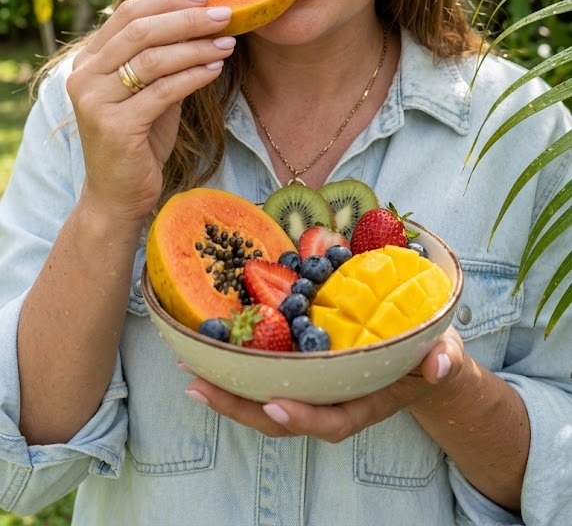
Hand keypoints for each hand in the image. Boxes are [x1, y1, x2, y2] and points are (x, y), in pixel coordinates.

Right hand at [66, 0, 234, 224]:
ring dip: (196, 46)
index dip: (169, 1)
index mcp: (89, 60)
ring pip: (152, 58)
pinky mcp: (114, 126)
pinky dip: (193, 76)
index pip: (128, 13)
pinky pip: (162, 91)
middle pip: (140, 30)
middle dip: (187, 19)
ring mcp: (94, 101)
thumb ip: (164, 60)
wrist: (118, 197)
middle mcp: (84, 76)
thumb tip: (205, 22)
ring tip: (227, 42)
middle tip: (225, 15)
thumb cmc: (139, 142)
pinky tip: (216, 69)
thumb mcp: (149, 92)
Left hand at [181, 326, 464, 441]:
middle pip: (283, 419)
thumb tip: (440, 364)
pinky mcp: (304, 373)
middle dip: (241, 408)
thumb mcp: (446, 353)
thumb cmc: (432, 355)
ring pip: (266, 403)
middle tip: (201, 388)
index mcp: (366, 403)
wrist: (424, 361)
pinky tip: (209, 354)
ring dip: (228, 392)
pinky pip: (267, 379)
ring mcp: (315, 392)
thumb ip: (444, 360)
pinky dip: (237, 371)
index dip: (304, 418)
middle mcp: (334, 403)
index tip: (275, 407)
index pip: (333, 422)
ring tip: (191, 374)